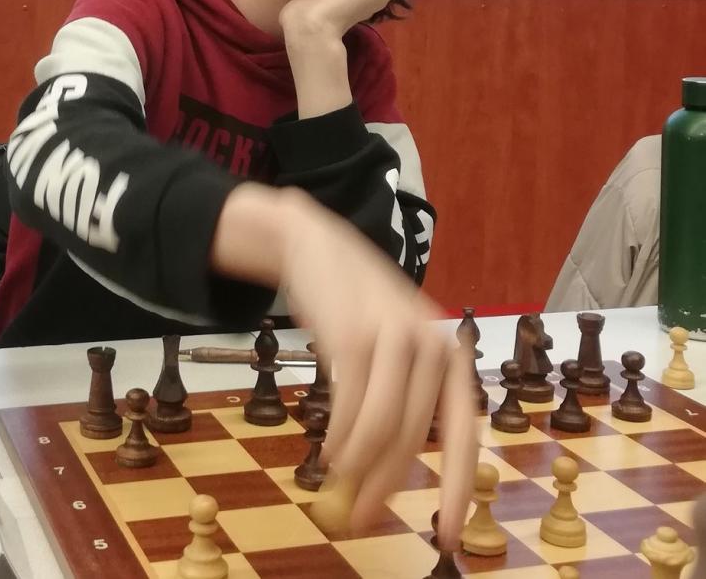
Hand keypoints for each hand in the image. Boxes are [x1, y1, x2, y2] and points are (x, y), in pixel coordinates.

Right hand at [212, 184, 475, 549]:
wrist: (317, 246)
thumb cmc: (356, 303)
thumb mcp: (395, 341)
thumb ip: (404, 393)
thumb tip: (393, 469)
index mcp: (449, 353)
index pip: (463, 433)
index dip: (459, 488)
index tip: (450, 535)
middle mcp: (431, 346)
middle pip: (414, 438)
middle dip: (387, 487)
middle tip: (364, 521)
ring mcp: (394, 339)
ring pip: (382, 429)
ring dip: (359, 470)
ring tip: (342, 493)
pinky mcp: (354, 337)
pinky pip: (351, 408)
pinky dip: (341, 442)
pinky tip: (330, 456)